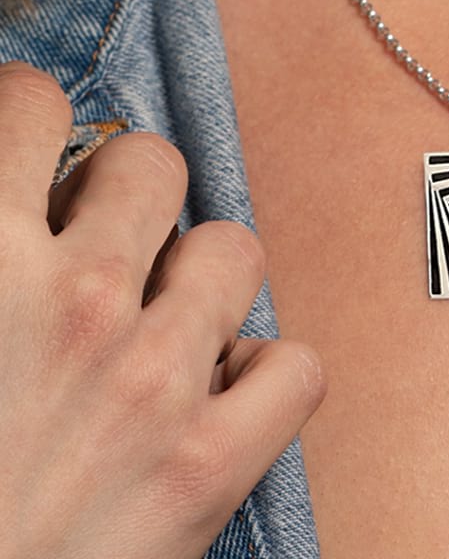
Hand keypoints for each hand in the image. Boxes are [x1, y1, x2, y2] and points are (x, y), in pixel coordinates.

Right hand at [0, 61, 325, 558]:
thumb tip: (11, 209)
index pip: (29, 107)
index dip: (26, 117)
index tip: (28, 147)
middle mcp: (79, 303)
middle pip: (153, 164)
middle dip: (125, 189)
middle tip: (97, 235)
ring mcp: (158, 382)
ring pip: (233, 250)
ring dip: (198, 273)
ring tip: (161, 313)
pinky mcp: (211, 466)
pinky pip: (295, 369)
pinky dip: (264, 376)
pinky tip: (218, 393)